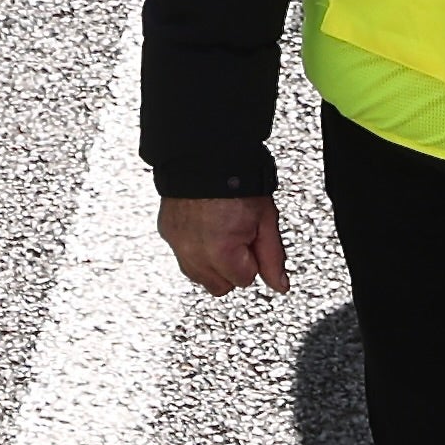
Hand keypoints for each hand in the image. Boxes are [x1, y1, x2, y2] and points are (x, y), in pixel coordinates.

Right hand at [159, 193, 287, 296]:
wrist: (206, 158)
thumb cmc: (237, 185)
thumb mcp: (265, 222)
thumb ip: (273, 258)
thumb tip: (279, 285)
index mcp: (221, 252)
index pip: (243, 280)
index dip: (252, 261)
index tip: (251, 240)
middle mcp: (193, 252)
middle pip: (218, 286)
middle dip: (230, 270)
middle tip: (237, 242)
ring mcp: (176, 243)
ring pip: (196, 276)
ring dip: (210, 264)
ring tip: (220, 237)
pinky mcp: (166, 232)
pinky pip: (182, 255)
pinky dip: (193, 249)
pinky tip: (204, 230)